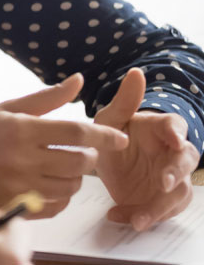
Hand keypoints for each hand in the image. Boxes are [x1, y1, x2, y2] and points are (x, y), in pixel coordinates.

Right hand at [0, 74, 127, 214]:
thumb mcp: (5, 108)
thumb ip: (46, 98)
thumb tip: (79, 80)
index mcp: (20, 129)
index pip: (75, 133)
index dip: (104, 136)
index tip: (120, 138)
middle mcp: (21, 158)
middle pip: (79, 163)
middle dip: (89, 158)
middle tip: (82, 153)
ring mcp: (18, 185)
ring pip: (70, 188)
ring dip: (76, 179)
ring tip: (65, 169)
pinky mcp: (14, 205)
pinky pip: (55, 207)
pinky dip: (61, 198)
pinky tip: (51, 186)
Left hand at [94, 67, 199, 229]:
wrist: (102, 162)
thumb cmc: (110, 133)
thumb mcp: (109, 119)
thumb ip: (124, 101)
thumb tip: (136, 72)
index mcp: (160, 129)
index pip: (176, 126)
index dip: (175, 132)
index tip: (172, 138)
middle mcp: (171, 154)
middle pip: (186, 162)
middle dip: (177, 173)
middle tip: (163, 182)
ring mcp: (169, 179)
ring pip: (178, 193)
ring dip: (161, 206)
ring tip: (139, 217)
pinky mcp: (161, 200)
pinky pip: (160, 211)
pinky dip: (142, 216)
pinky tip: (120, 217)